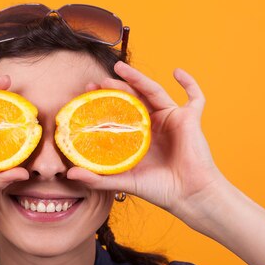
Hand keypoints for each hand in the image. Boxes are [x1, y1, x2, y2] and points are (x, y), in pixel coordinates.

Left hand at [68, 61, 224, 219]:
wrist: (188, 195)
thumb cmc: (159, 190)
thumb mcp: (124, 181)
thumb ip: (98, 178)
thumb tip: (69, 174)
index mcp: (138, 137)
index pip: (118, 113)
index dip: (103, 103)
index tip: (85, 96)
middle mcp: (154, 125)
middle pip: (133, 98)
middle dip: (115, 88)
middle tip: (97, 81)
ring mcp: (172, 120)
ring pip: (154, 91)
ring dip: (138, 78)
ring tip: (120, 68)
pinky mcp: (190, 119)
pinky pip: (195, 97)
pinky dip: (189, 83)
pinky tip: (177, 72)